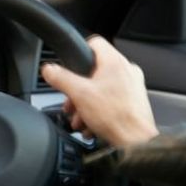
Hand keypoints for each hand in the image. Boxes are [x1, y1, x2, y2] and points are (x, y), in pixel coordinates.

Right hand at [40, 36, 157, 146]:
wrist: (136, 142)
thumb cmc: (115, 117)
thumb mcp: (79, 94)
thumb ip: (61, 79)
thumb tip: (49, 69)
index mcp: (115, 62)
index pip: (94, 43)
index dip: (79, 53)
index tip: (70, 67)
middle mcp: (127, 71)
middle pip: (94, 71)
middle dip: (78, 90)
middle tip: (72, 103)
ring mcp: (132, 87)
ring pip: (102, 89)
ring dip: (86, 104)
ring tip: (80, 119)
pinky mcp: (134, 102)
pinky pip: (111, 101)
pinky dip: (99, 112)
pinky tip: (91, 125)